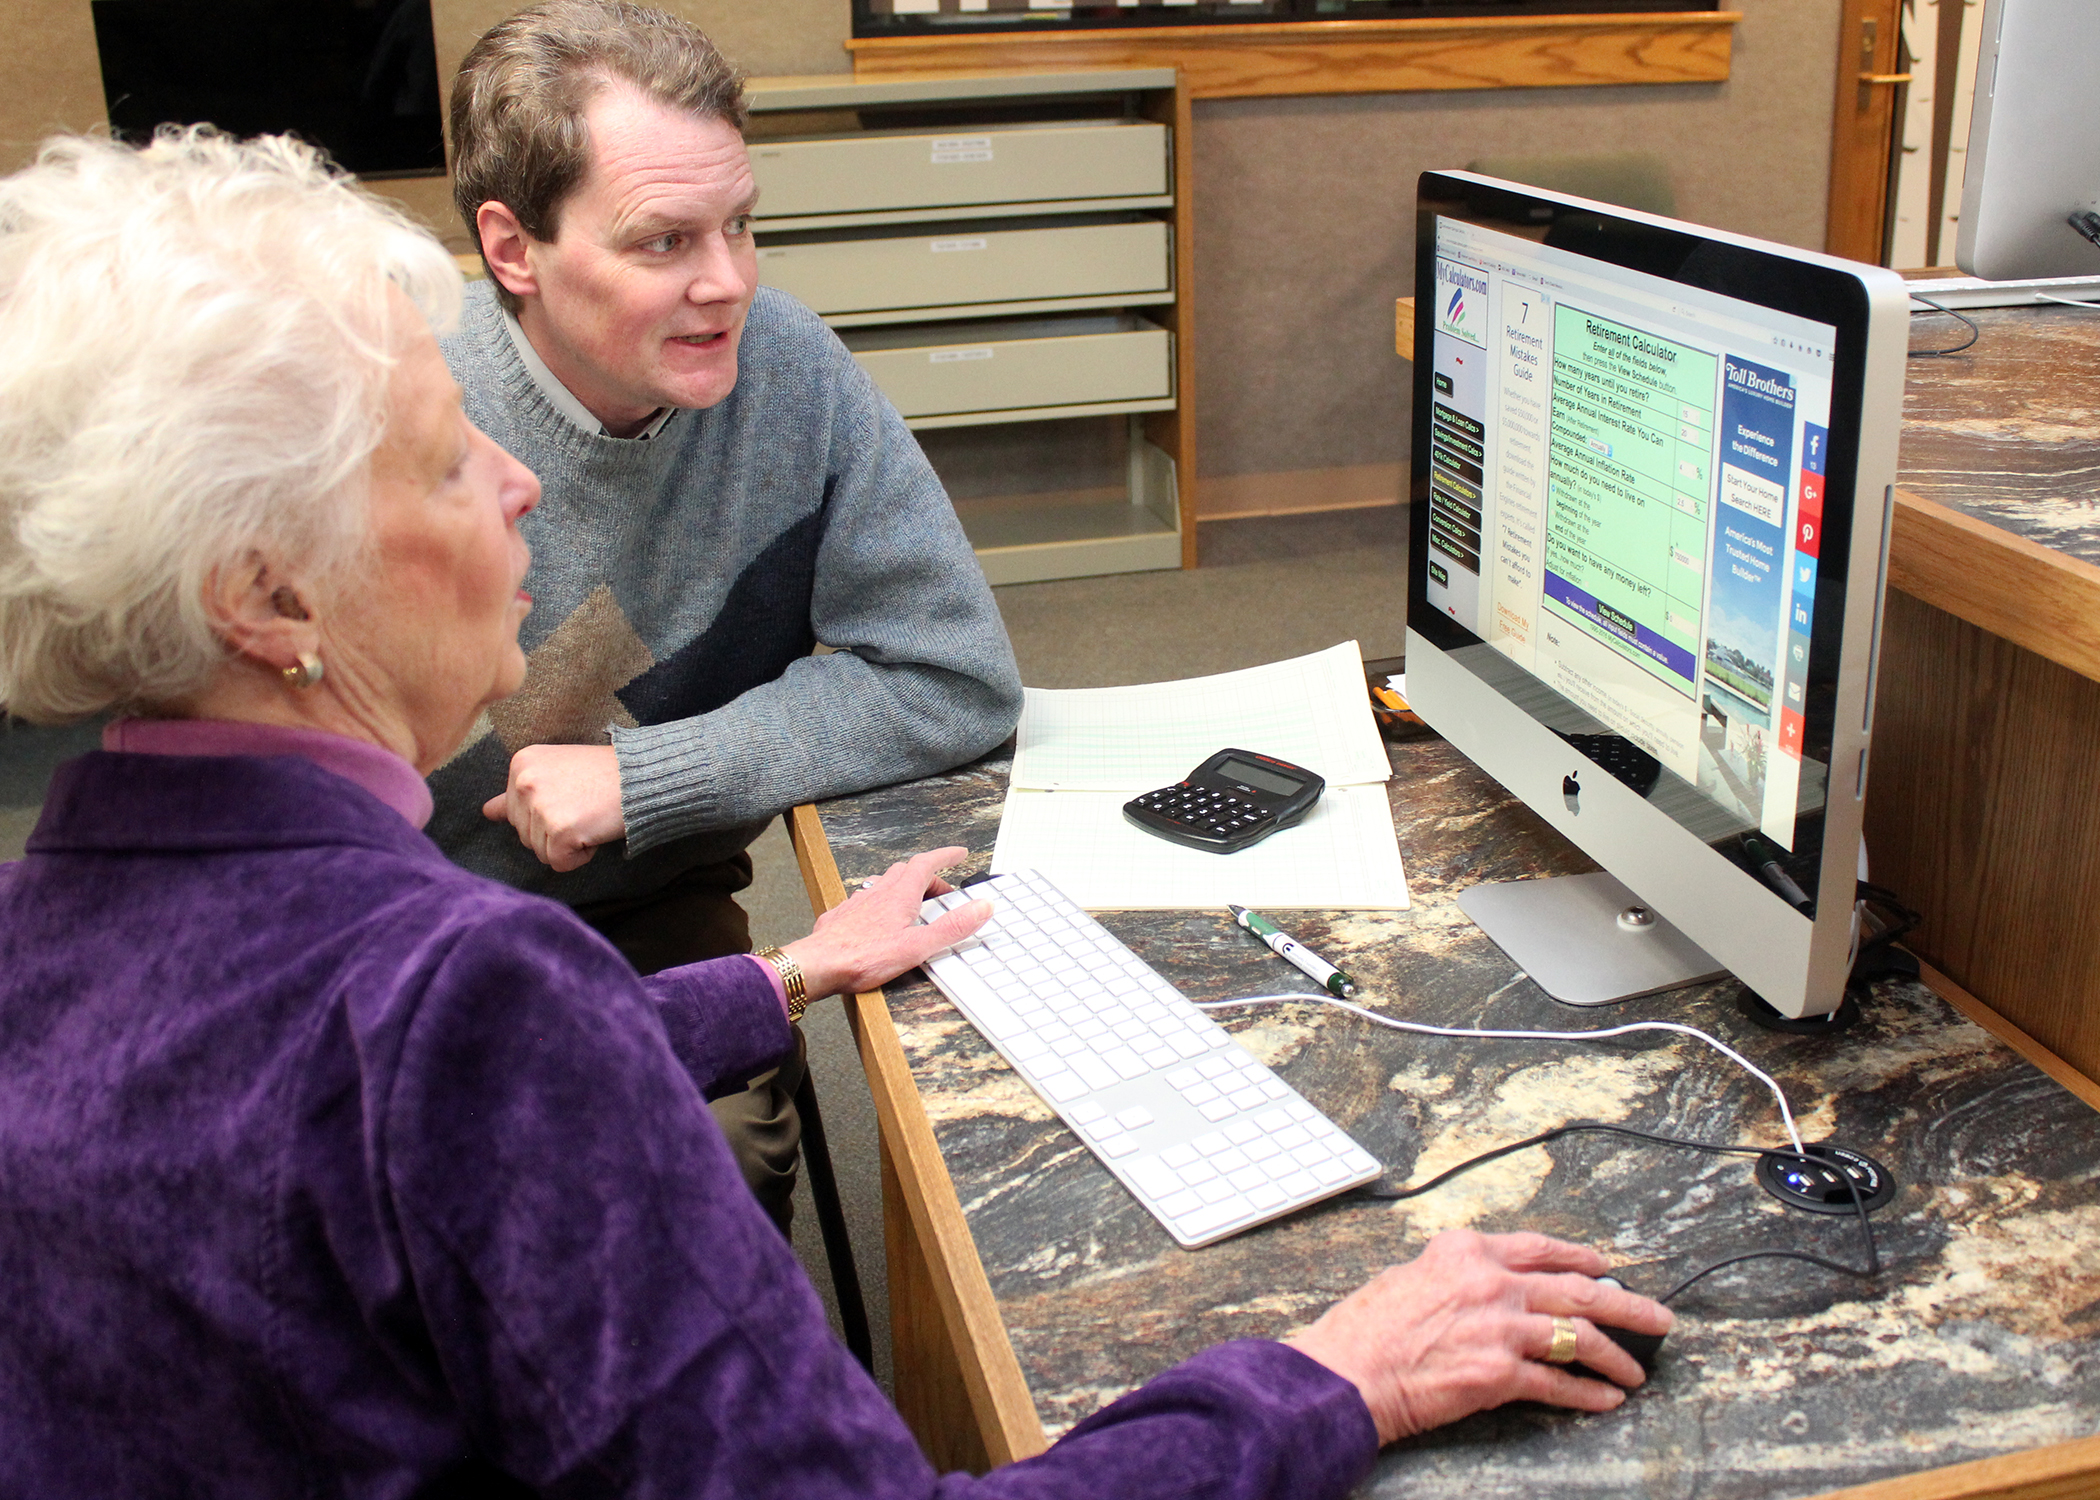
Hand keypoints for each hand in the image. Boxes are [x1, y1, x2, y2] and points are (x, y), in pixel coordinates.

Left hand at [482, 744, 625, 871]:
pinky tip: (593, 830)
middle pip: (524, 834)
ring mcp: (540, 806)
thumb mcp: (555, 771)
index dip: (546, 812)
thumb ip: (518, 793)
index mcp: (521, 764)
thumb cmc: (605, 774)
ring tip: (589, 815)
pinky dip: (580, 856)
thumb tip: (487, 812)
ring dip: (567, 843)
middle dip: (554, 830)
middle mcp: (524, 782)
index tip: (571, 796)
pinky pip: (559, 863)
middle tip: (583, 806)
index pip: (515, 812)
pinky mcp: (558, 829)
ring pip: (540, 851)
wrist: (642, 776)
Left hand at [782, 847, 990, 1001]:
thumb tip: (981, 908)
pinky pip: (864, 899)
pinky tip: (878, 918)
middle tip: (941, 892)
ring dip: (902, 886)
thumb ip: (951, 927)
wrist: (818, 965)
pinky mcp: (842, 916)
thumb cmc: (862, 957)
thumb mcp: (917, 946)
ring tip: (912, 902)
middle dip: (927, 876)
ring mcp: (857, 902)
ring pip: (883, 882)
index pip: (925, 863)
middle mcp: (877, 893)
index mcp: (899, 896)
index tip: (958, 853)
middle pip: (906, 871)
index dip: (944, 856)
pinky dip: (879, 901)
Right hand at [1285, 1229, 1673, 1444]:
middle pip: (1577, 1290)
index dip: (1579, 1257)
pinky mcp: (1500, 1373)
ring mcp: (1500, 1327)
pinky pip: (1557, 1384)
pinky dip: (1586, 1394)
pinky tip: (1605, 1400)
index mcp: (1466, 1251)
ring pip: (1577, 1338)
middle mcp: (1490, 1282)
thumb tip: (1490, 1289)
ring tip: (1636, 1371)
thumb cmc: (1366, 1329)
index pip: (1539, 1248)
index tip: (1603, 1264)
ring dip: (1614, 1356)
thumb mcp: (1410, 1276)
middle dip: (1625, 1304)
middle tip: (1657, 1317)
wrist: (1348, 1371)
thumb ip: (1455, 1276)